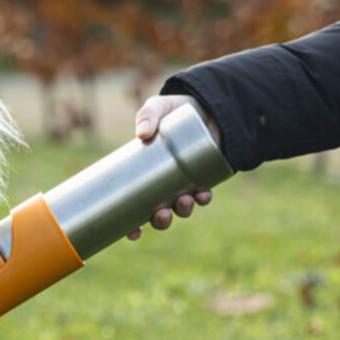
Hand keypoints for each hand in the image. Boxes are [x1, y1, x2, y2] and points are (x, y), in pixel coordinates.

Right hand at [126, 94, 219, 240]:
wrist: (206, 105)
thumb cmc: (175, 110)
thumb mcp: (157, 108)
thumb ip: (147, 115)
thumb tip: (142, 133)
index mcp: (144, 175)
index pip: (135, 207)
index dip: (133, 225)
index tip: (132, 234)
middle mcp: (163, 184)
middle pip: (159, 213)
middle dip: (160, 221)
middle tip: (161, 214)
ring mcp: (184, 182)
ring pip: (182, 207)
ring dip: (183, 210)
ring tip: (185, 200)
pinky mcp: (204, 176)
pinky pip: (203, 194)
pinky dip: (203, 197)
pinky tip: (203, 195)